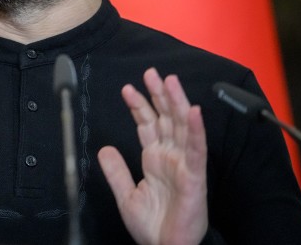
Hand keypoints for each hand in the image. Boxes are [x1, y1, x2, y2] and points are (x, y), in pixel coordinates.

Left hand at [98, 68, 207, 244]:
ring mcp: (183, 164)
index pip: (148, 125)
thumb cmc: (154, 227)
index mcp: (155, 160)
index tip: (128, 88)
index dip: (139, 106)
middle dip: (158, 95)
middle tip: (151, 73)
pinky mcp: (194, 176)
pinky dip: (195, 129)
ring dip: (176, 102)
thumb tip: (104, 148)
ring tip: (169, 81)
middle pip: (165, 119)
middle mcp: (170, 157)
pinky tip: (193, 111)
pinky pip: (196, 149)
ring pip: (181, 127)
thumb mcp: (125, 195)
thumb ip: (116, 171)